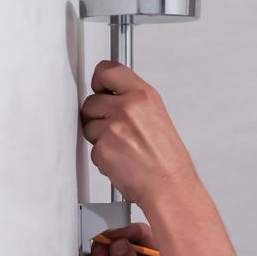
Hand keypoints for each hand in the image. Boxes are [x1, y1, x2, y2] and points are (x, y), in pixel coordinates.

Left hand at [80, 60, 195, 207]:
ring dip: (99, 137)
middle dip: (97, 116)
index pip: (108, 71)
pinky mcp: (103, 147)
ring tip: (121, 146)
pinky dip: (102, 156)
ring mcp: (113, 127)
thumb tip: (112, 95)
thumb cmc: (167, 158)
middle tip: (115, 129)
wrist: (168, 185)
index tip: (99, 86)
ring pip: (88, 125)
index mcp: (143, 95)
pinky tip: (120, 159)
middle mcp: (128, 107)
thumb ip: (133, 101)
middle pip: (91, 101)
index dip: (99, 80)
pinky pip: (92, 148)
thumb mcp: (156, 116)